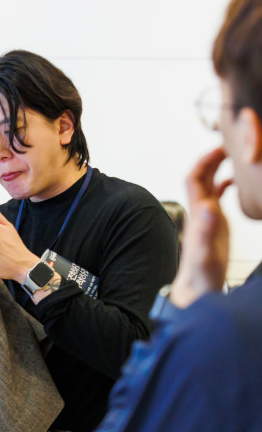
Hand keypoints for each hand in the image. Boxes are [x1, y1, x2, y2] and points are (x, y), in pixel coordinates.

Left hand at [170, 146, 231, 307]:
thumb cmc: (202, 276)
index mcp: (198, 213)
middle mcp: (199, 212)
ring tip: (236, 155)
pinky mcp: (214, 225)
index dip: (204, 159)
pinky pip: (217, 198)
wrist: (197, 290)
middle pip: (200, 175)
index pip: (194, 177)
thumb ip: (206, 233)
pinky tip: (237, 182)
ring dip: (218, 167)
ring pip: (209, 184)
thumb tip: (208, 207)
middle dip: (213, 157)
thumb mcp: (208, 255)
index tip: (220, 146)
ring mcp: (206, 217)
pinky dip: (225, 184)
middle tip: (232, 142)